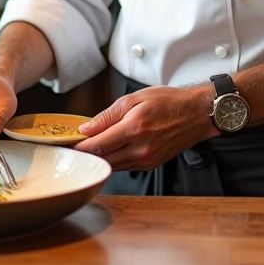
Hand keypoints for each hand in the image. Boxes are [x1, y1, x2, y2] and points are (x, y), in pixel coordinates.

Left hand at [73, 85, 216, 170]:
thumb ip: (107, 115)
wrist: (196, 114)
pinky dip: (113, 159)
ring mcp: (146, 160)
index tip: (66, 144)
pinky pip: (124, 166)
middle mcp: (140, 148)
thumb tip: (86, 129)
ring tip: (87, 148)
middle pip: (102, 159)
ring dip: (98, 158)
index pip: (97, 145)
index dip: (78, 146)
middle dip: (85, 154)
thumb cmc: (168, 102)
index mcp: (134, 128)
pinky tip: (109, 150)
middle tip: (71, 147)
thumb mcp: (135, 98)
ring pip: (112, 165)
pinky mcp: (150, 165)